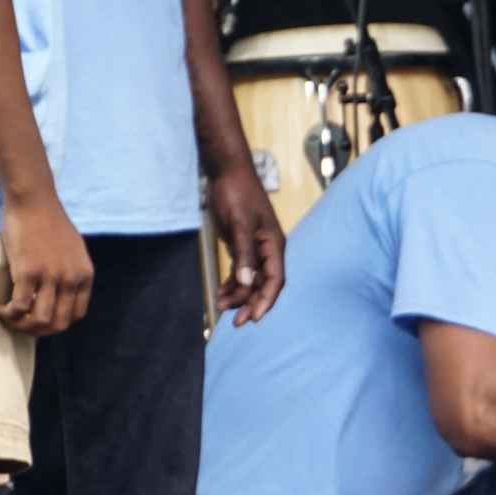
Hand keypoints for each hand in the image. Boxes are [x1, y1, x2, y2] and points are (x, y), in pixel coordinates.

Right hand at [0, 196, 91, 336]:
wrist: (33, 199)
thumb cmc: (49, 220)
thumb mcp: (73, 249)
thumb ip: (72, 270)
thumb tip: (62, 290)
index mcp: (84, 275)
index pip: (76, 315)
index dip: (57, 322)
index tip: (39, 317)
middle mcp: (71, 279)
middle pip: (59, 323)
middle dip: (38, 331)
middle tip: (21, 324)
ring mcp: (51, 277)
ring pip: (40, 320)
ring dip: (22, 326)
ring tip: (9, 317)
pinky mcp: (28, 272)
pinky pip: (20, 306)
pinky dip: (10, 314)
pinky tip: (1, 308)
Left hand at [207, 161, 284, 325]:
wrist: (226, 172)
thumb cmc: (237, 194)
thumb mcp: (239, 223)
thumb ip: (243, 254)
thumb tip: (245, 282)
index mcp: (274, 245)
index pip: (275, 280)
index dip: (265, 300)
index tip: (253, 317)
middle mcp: (267, 250)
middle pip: (263, 285)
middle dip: (250, 303)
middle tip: (235, 322)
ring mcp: (254, 249)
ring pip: (250, 281)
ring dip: (237, 295)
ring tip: (220, 305)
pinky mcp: (241, 246)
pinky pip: (240, 272)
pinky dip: (231, 284)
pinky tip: (221, 293)